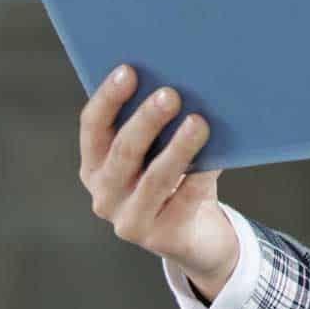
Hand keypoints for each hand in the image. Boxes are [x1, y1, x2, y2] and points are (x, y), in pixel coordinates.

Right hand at [79, 64, 239, 294]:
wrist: (195, 234)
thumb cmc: (176, 177)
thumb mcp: (159, 151)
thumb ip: (160, 123)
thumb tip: (187, 78)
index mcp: (95, 164)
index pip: (93, 127)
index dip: (108, 98)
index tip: (128, 70)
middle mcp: (104, 194)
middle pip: (123, 151)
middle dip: (147, 120)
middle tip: (170, 94)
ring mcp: (129, 220)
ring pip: (154, 179)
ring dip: (177, 148)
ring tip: (198, 122)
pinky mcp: (160, 238)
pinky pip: (184, 202)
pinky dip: (200, 177)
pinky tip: (216, 160)